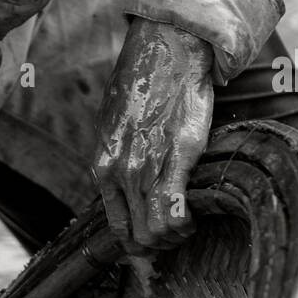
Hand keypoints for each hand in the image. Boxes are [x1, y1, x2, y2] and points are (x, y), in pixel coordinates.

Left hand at [93, 18, 213, 254]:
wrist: (164, 53)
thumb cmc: (142, 87)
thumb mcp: (112, 127)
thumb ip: (115, 158)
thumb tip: (119, 179)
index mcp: (103, 168)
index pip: (117, 229)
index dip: (138, 243)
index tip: (155, 236)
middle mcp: (120, 173)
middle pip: (139, 237)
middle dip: (161, 244)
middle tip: (178, 232)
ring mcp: (146, 167)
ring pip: (157, 231)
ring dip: (176, 235)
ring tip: (188, 222)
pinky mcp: (177, 157)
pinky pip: (175, 210)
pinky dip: (185, 222)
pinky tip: (194, 214)